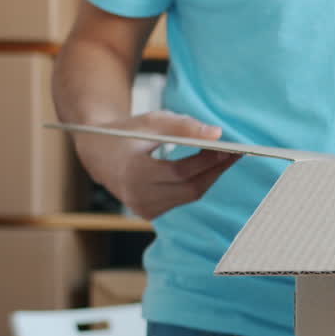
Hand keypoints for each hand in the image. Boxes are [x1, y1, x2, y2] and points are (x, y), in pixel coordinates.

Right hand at [72, 111, 239, 219]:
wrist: (98, 153)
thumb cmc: (126, 133)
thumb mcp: (151, 122)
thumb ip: (184, 126)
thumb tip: (218, 134)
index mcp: (132, 173)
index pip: (180, 171)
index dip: (208, 161)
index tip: (230, 147)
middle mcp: (137, 197)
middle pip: (190, 187)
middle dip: (216, 170)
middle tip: (236, 153)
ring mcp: (143, 209)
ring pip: (190, 195)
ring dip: (210, 177)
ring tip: (226, 158)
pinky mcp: (149, 213)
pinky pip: (182, 198)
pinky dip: (197, 183)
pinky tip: (208, 169)